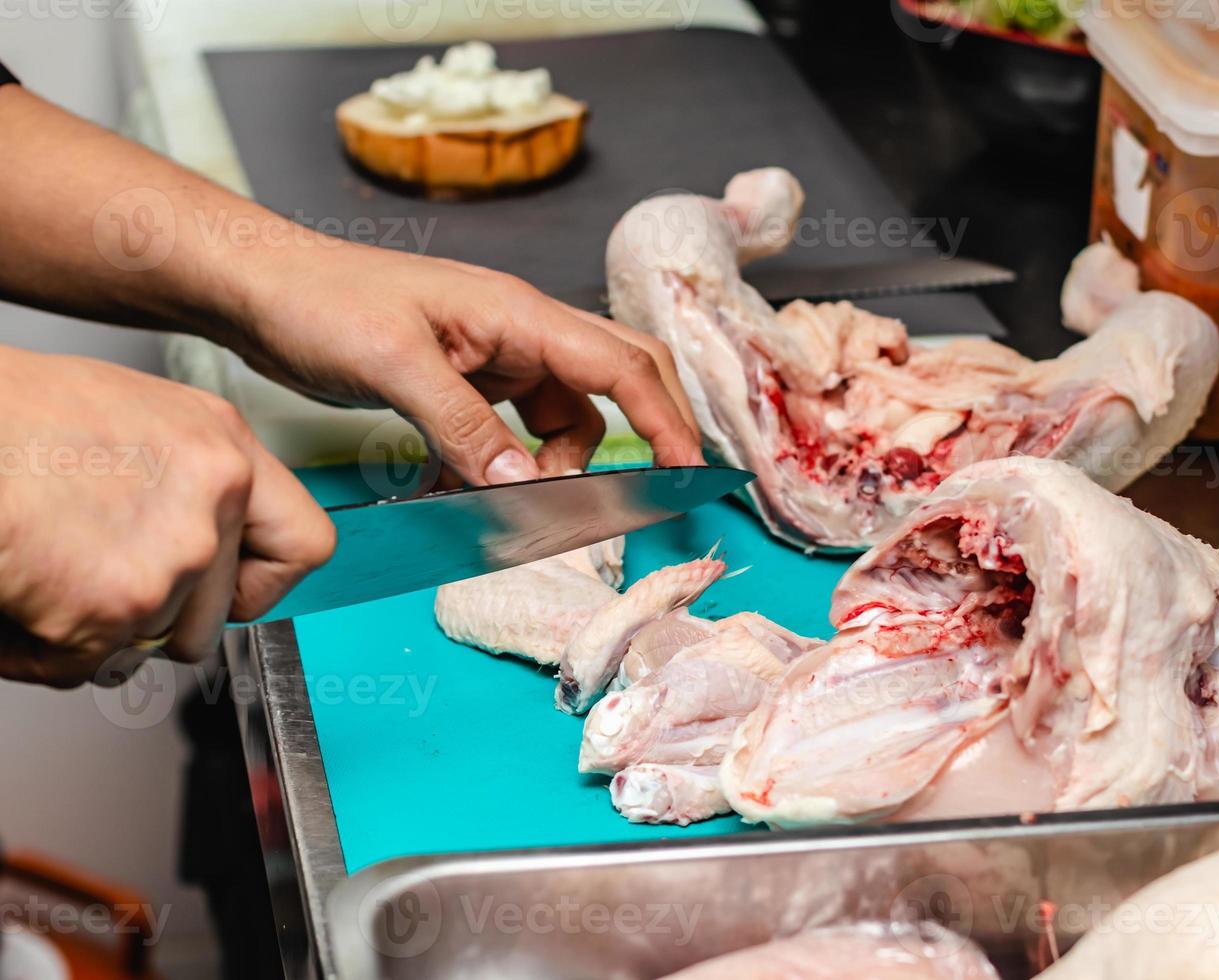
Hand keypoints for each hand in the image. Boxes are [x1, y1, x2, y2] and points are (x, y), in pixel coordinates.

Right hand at [0, 349, 334, 686]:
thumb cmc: (17, 415)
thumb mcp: (140, 419)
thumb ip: (191, 482)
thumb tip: (208, 541)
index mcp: (225, 448)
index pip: (306, 545)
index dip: (259, 583)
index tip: (228, 590)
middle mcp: (214, 500)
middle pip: (211, 619)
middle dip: (150, 619)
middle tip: (92, 579)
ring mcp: (173, 557)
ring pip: (145, 644)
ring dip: (89, 631)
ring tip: (44, 568)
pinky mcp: (114, 607)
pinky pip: (81, 666)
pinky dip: (36, 649)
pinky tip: (16, 591)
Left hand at [228, 238, 701, 483]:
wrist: (262, 289)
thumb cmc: (323, 301)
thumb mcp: (395, 365)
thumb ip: (467, 428)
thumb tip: (527, 487)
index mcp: (519, 312)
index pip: (622, 365)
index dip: (665, 420)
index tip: (685, 471)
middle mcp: (520, 330)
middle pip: (619, 376)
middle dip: (643, 431)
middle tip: (650, 489)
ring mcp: (495, 355)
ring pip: (566, 414)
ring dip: (554, 464)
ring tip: (508, 500)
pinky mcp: (466, 379)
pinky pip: (512, 429)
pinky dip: (505, 464)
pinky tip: (460, 487)